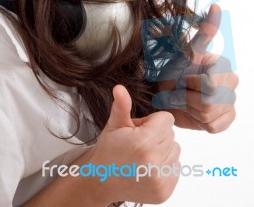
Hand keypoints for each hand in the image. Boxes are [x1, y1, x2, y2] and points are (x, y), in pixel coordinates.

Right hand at [86, 85, 180, 204]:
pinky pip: (176, 167)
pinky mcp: (165, 191)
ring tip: (144, 155)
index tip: (140, 129)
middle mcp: (154, 162)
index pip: (167, 119)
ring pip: (176, 150)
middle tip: (139, 142)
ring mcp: (160, 179)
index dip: (153, 121)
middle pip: (171, 134)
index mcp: (143, 142)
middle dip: (157, 134)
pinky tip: (148, 167)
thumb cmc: (109, 150)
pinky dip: (165, 165)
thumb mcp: (114, 125)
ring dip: (163, 150)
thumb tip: (119, 87)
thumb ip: (121, 105)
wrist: (101, 180)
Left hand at [154, 4, 238, 132]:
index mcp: (222, 65)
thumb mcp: (185, 51)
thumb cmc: (173, 71)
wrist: (164, 94)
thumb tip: (216, 5)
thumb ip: (204, 31)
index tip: (184, 79)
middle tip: (180, 90)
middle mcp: (230, 83)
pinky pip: (214, 126)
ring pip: (209, 115)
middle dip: (188, 97)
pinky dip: (197, 121)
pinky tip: (192, 111)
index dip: (192, 84)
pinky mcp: (225, 119)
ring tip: (183, 100)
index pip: (211, 83)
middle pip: (210, 101)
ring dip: (189, 108)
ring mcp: (229, 102)